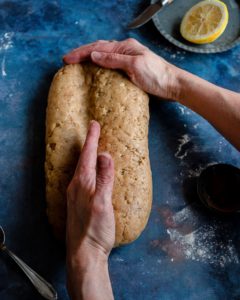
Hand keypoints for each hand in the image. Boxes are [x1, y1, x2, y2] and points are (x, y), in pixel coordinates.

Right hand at [63, 38, 179, 99]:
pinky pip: (110, 63)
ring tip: (77, 61)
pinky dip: (99, 64)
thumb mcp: (134, 66)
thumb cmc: (156, 75)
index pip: (98, 48)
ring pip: (104, 54)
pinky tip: (95, 68)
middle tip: (67, 59)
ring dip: (89, 57)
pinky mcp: (129, 68)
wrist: (172, 84)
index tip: (67, 59)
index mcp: (124, 47)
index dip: (81, 53)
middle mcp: (124, 50)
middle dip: (82, 53)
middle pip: (99, 49)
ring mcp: (127, 59)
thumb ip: (114, 60)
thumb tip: (94, 55)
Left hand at [66, 120, 114, 267]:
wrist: (83, 253)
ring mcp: (75, 195)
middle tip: (93, 131)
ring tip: (92, 148)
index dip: (92, 138)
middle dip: (88, 144)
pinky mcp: (78, 203)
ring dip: (87, 156)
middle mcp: (76, 186)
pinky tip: (91, 173)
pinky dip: (87, 169)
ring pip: (81, 169)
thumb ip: (104, 178)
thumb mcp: (103, 202)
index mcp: (82, 183)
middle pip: (82, 159)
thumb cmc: (95, 230)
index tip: (94, 123)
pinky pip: (82, 179)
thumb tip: (105, 154)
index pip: (88, 155)